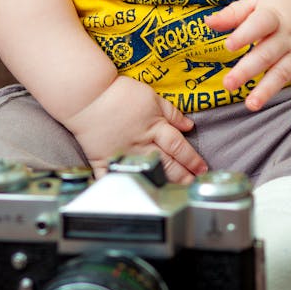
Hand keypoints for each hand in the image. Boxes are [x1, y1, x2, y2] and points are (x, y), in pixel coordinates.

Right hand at [64, 75, 207, 183]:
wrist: (88, 96)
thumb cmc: (119, 93)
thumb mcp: (151, 97)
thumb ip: (171, 113)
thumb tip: (189, 126)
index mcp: (154, 127)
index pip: (180, 147)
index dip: (193, 159)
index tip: (202, 168)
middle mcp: (142, 144)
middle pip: (168, 164)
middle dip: (184, 176)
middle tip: (194, 184)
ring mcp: (124, 154)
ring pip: (149, 173)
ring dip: (164, 183)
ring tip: (175, 190)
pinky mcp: (105, 160)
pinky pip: (115, 178)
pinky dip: (122, 188)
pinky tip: (131, 196)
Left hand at [206, 0, 290, 123]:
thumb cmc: (277, 7)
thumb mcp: (255, 2)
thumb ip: (232, 13)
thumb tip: (208, 22)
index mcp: (273, 17)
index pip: (260, 24)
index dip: (244, 35)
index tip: (228, 45)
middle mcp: (287, 37)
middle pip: (267, 54)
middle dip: (247, 70)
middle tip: (228, 84)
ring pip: (283, 73)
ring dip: (268, 90)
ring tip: (251, 105)